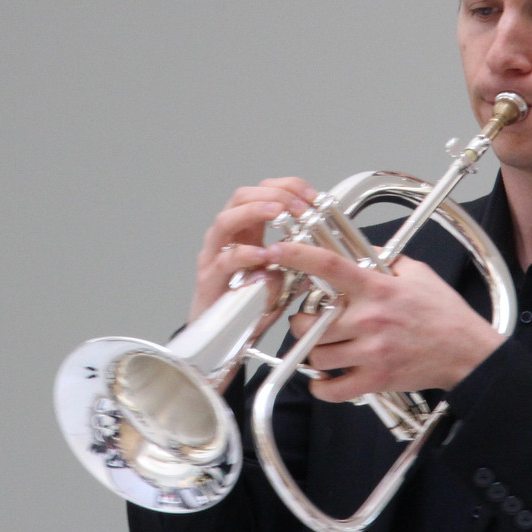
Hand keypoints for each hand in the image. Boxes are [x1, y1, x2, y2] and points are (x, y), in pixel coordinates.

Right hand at [188, 177, 317, 323]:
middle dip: (272, 195)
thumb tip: (322, 249)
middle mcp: (227, 239)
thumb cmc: (249, 308)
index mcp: (246, 232)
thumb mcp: (281, 278)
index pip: (262, 193)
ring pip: (225, 221)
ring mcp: (214, 257)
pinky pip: (224, 261)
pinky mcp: (210, 281)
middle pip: (240, 197)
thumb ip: (295, 261)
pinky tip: (264, 255)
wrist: (223, 344)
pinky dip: (245, 255)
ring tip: (278, 214)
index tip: (311, 195)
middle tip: (297, 206)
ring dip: (254, 212)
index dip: (287, 187)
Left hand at [268, 241, 504, 400]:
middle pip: (311, 322)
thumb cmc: (444, 314)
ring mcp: (371, 352)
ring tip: (321, 347)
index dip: (299, 256)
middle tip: (307, 320)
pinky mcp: (376, 379)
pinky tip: (323, 379)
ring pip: (317, 355)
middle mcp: (369, 320)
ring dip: (312, 352)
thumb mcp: (418, 274)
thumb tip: (362, 249)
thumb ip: (386, 260)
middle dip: (301, 321)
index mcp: (377, 289)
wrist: (469, 353)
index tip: (277, 251)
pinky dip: (321, 387)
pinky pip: (333, 389)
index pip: (330, 266)